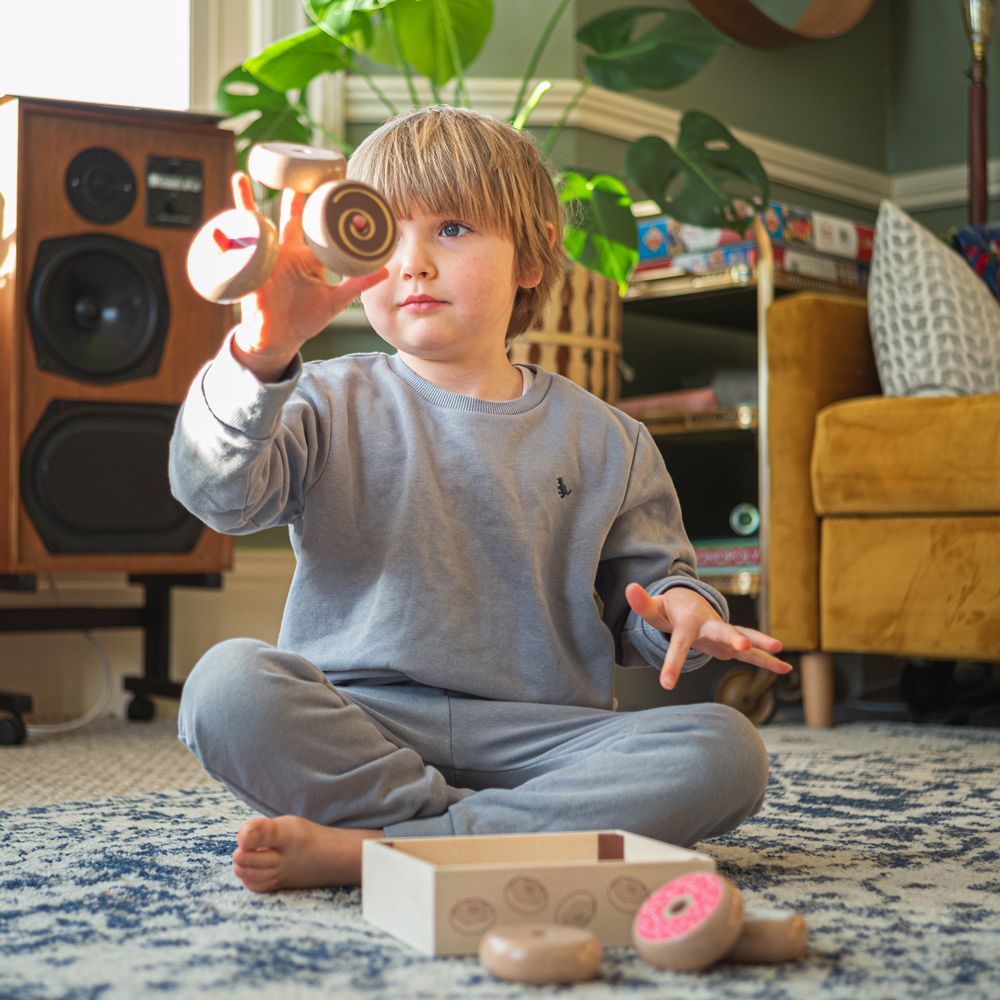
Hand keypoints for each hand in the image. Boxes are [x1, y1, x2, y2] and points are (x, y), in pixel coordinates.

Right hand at [228, 172, 387, 381]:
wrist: (278, 339)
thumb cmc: (304, 319)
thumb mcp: (334, 300)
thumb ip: (357, 284)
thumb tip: (384, 271)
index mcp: (307, 257)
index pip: (317, 226)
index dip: (323, 207)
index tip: (331, 184)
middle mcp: (286, 252)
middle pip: (289, 216)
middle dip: (292, 192)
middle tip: (297, 165)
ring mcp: (266, 258)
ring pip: (257, 223)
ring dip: (247, 202)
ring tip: (242, 177)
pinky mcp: (251, 270)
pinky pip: (236, 248)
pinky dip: (225, 232)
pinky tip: (218, 224)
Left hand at [625, 582, 792, 689]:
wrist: (689, 603)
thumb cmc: (669, 610)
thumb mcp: (654, 609)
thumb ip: (642, 603)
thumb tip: (629, 588)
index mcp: (688, 622)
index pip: (678, 644)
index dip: (672, 663)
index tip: (666, 685)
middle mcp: (709, 626)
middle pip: (721, 632)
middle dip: (732, 639)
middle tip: (742, 646)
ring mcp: (723, 633)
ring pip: (743, 638)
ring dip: (759, 645)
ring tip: (779, 649)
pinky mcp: (732, 642)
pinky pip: (751, 652)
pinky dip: (767, 659)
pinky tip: (785, 669)